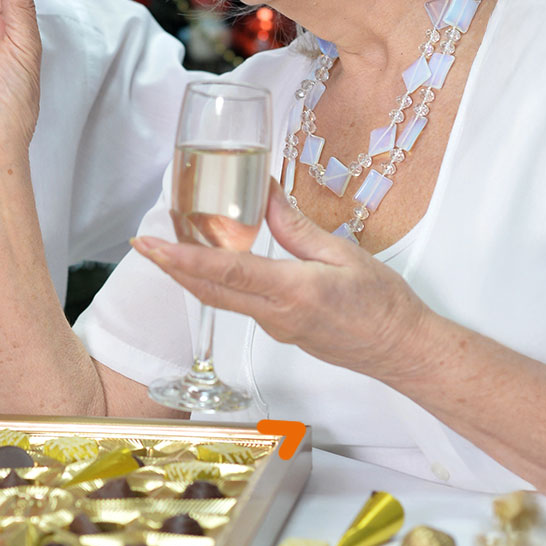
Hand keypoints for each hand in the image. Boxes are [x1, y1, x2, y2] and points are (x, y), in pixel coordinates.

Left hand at [129, 179, 435, 379]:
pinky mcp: (281, 331)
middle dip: (171, 267)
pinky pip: (240, 305)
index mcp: (294, 293)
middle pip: (210, 290)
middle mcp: (277, 315)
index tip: (154, 245)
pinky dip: (218, 283)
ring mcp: (276, 328)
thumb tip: (266, 195)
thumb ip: (298, 227)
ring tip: (168, 247)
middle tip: (142, 244)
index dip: (185, 258)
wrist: (403, 350)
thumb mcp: (343, 254)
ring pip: (222, 300)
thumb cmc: (383, 305)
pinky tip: (212, 264)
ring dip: (191, 275)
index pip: (227, 272)